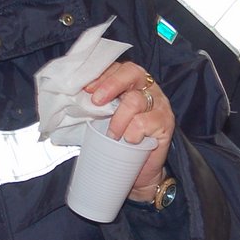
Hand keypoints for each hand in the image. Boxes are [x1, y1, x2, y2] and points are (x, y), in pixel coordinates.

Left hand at [83, 61, 175, 202]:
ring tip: (113, 135)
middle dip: (111, 85)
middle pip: (132, 72)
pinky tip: (130, 141)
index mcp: (133, 83)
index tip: (87, 88)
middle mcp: (148, 88)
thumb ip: (97, 105)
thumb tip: (74, 97)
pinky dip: (132, 134)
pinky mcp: (165, 121)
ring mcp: (159, 103)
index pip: (119, 67)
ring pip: (135, 100)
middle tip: (96, 102)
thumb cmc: (121, 141)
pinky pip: (143, 122)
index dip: (103, 75)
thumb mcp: (105, 119)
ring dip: (118, 120)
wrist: (140, 171)